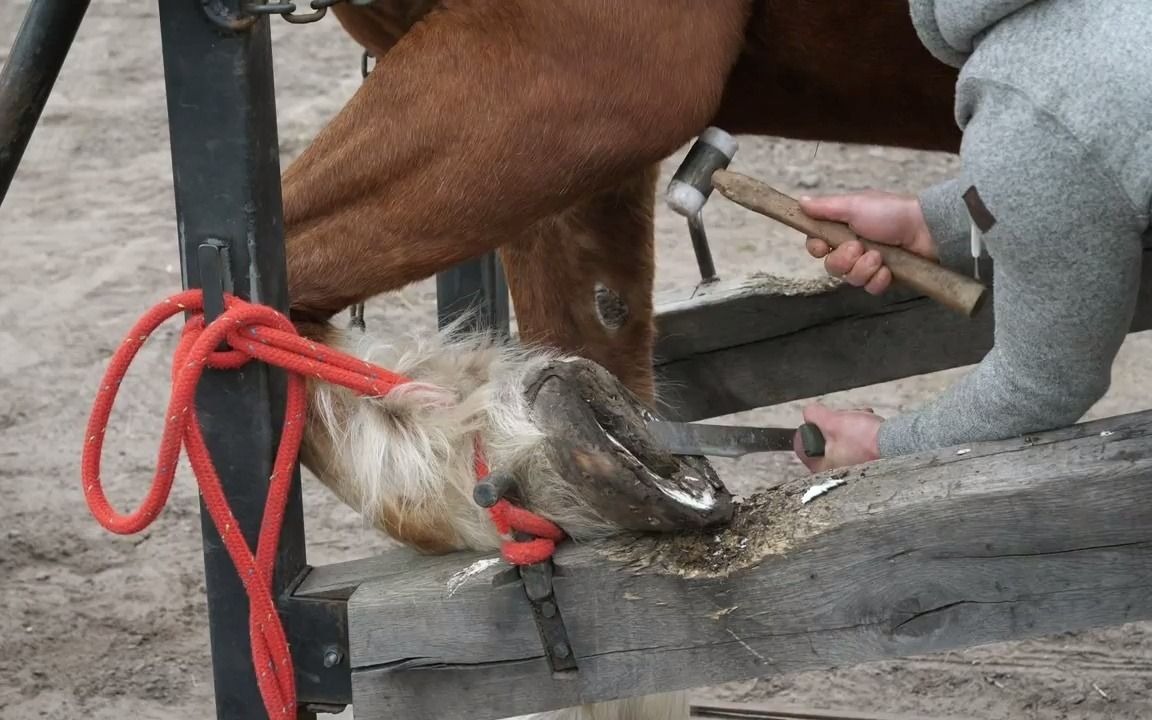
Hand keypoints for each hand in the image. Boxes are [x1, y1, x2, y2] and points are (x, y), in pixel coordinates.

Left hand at [793, 402, 882, 472]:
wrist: (898, 445)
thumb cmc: (866, 440)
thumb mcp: (833, 421)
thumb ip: (815, 416)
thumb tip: (809, 413)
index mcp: (821, 467)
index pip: (802, 446)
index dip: (808, 427)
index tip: (817, 419)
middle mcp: (834, 472)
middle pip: (823, 439)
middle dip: (834, 423)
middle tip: (844, 417)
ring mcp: (850, 468)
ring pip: (840, 438)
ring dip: (849, 424)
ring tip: (861, 419)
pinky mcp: (865, 463)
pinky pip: (855, 443)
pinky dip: (860, 431)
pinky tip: (869, 426)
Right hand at [798, 190, 936, 294]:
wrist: (928, 229)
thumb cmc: (892, 213)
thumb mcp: (855, 205)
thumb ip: (826, 207)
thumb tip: (800, 201)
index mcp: (843, 229)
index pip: (816, 246)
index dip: (816, 249)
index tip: (822, 247)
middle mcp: (853, 248)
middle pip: (831, 266)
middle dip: (844, 260)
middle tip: (860, 247)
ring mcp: (869, 265)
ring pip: (850, 279)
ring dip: (864, 268)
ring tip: (880, 257)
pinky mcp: (885, 278)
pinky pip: (870, 288)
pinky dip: (879, 280)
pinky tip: (890, 270)